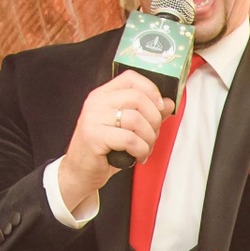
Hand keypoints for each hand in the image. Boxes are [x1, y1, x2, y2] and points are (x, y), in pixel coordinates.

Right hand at [57, 71, 175, 212]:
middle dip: (155, 119)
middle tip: (152, 135)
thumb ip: (148, 113)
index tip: (160, 107)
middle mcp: (96, 102)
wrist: (81, 172)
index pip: (132, 78)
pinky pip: (129, 139)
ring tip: (144, 149)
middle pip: (138, 98)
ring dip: (149, 138)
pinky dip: (141, 150)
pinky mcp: (93, 136)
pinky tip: (137, 156)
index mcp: (104, 95)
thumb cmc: (105, 150)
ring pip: (136, 119)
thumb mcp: (129, 128)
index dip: (152, 90)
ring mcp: (92, 118)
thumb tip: (169, 103)